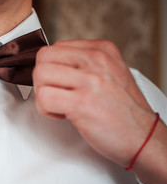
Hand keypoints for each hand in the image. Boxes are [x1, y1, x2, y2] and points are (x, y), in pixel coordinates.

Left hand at [33, 40, 161, 167]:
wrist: (143, 137)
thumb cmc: (124, 110)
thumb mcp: (111, 74)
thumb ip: (85, 64)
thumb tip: (54, 65)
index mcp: (102, 50)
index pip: (56, 47)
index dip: (50, 68)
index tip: (57, 83)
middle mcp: (96, 61)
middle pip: (43, 57)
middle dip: (41, 79)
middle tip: (53, 95)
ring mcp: (90, 80)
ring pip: (40, 74)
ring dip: (41, 94)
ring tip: (57, 105)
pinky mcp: (82, 103)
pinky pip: (44, 96)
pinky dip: (45, 109)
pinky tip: (61, 115)